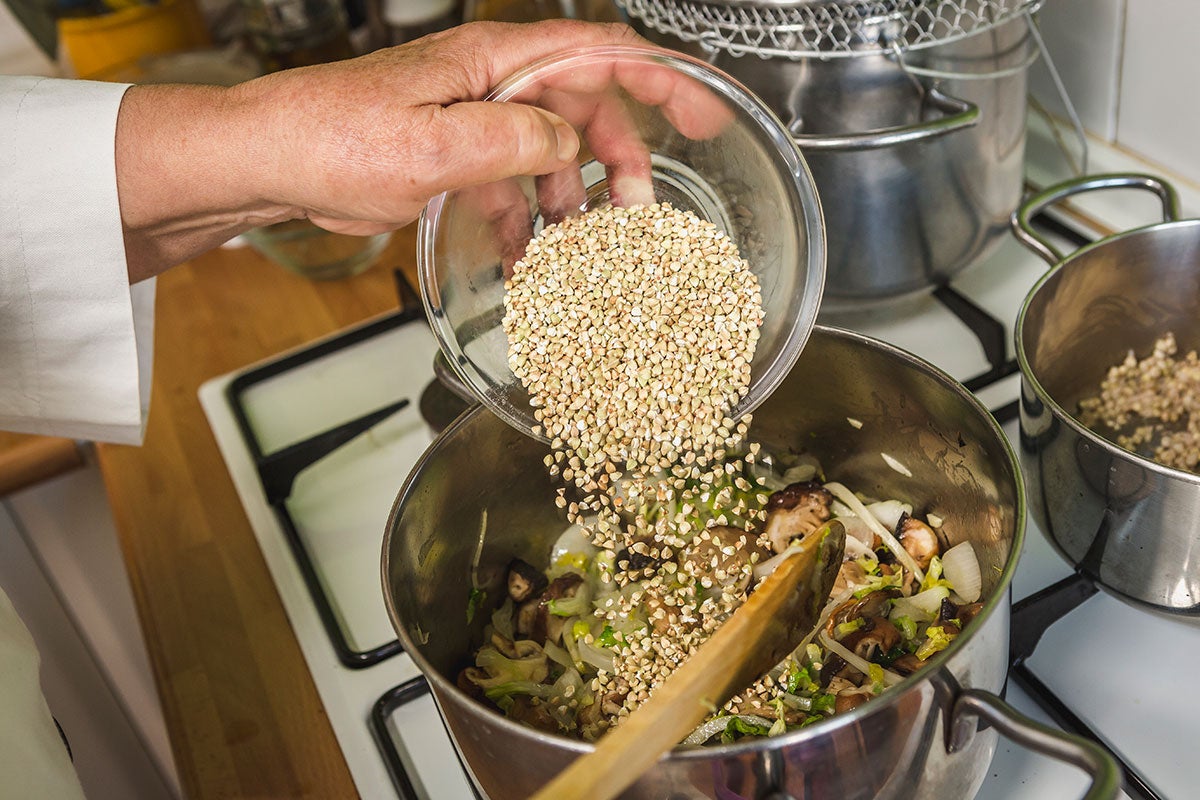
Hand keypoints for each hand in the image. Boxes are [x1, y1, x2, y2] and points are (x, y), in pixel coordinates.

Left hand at [114, 20, 650, 277]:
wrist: (267, 164)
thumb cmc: (330, 137)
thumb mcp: (430, 145)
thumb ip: (510, 139)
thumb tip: (565, 141)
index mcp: (492, 60)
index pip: (597, 52)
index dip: (660, 77)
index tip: (704, 110)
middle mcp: (490, 83)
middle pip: (584, 108)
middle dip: (620, 157)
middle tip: (639, 209)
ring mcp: (473, 121)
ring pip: (550, 153)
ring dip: (571, 200)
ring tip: (582, 248)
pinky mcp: (454, 159)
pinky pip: (509, 186)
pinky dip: (523, 221)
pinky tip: (526, 259)